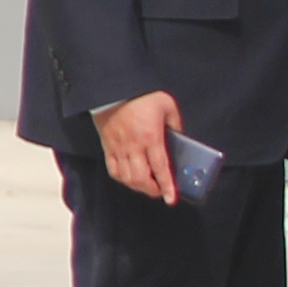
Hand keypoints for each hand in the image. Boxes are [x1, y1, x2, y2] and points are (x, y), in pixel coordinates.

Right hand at [91, 92, 185, 206]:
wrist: (113, 88)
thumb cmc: (141, 96)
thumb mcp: (167, 106)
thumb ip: (176, 124)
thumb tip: (180, 139)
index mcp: (151, 137)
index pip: (160, 168)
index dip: (167, 186)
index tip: (171, 198)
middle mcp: (134, 146)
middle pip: (141, 178)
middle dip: (153, 190)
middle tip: (161, 192)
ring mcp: (118, 147)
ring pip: (126, 177)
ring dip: (138, 187)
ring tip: (148, 187)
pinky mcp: (108, 146)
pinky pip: (113, 169)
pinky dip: (122, 178)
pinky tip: (130, 178)